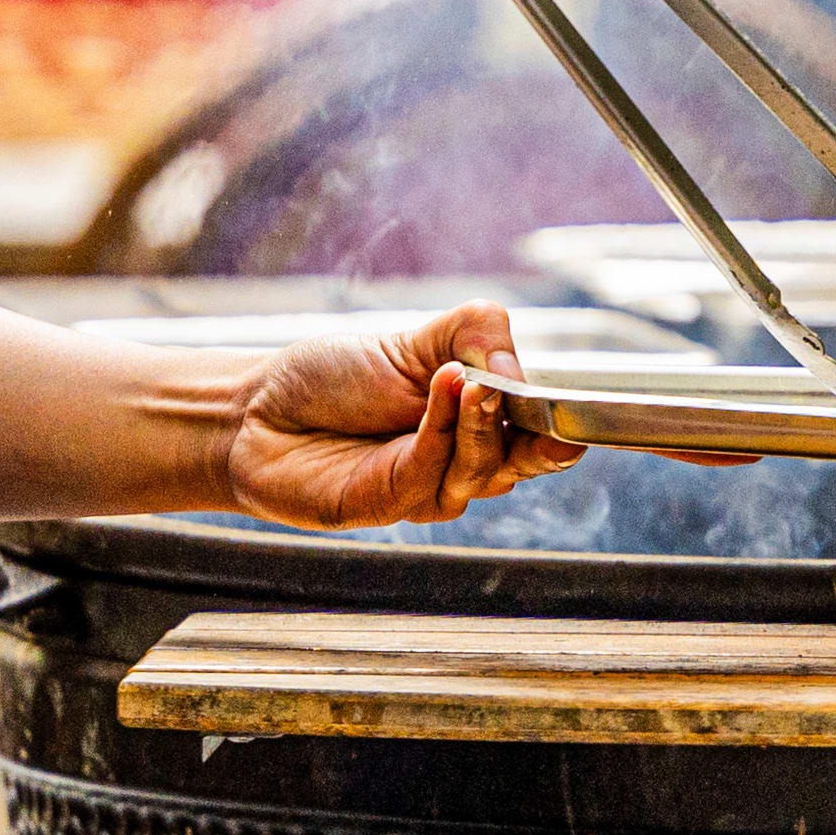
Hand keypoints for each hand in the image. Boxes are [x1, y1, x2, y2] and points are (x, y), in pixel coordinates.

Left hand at [219, 303, 585, 530]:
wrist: (258, 410)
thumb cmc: (335, 378)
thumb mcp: (417, 336)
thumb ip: (478, 332)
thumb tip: (515, 372)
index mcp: (478, 425)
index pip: (539, 434)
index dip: (562, 426)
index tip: (577, 413)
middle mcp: (460, 463)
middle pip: (521, 460)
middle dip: (533, 432)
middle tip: (514, 389)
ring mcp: (426, 488)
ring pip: (481, 469)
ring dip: (481, 422)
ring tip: (465, 378)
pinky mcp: (389, 502)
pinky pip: (431, 469)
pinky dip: (442, 427)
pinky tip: (442, 386)